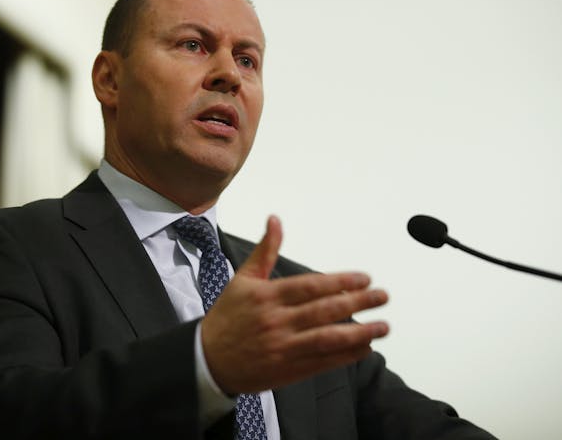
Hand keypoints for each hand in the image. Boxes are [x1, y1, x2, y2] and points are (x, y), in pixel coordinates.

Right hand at [200, 215, 388, 394]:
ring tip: (383, 326)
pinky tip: (364, 347)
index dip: (341, 282)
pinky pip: (324, 362)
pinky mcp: (288, 369)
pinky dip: (346, 355)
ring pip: (329, 338)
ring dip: (360, 332)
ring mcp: (284, 347)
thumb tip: (275, 220)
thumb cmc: (227, 317)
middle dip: (359, 302)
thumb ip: (265, 251)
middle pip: (325, 310)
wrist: (208, 359)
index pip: (311, 286)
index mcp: (267, 296)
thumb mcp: (242, 279)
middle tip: (382, 296)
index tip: (364, 278)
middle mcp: (277, 321)